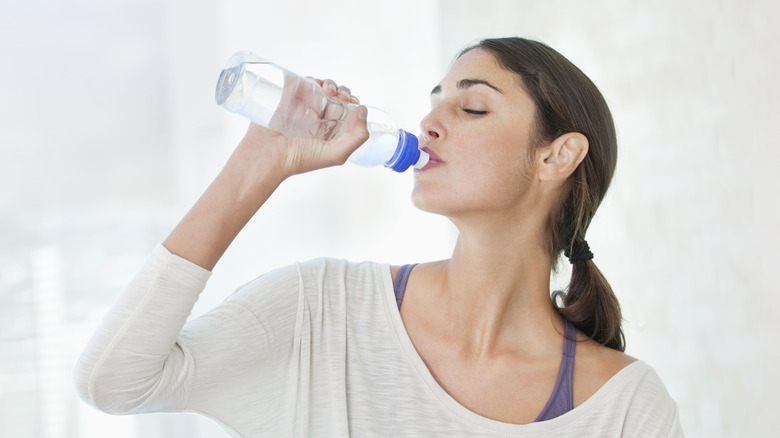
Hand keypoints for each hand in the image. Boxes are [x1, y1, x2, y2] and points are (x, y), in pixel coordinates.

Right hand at [238, 78, 369, 177]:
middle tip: (337, 95)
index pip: (348, 112)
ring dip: (329, 83)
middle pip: (337, 97)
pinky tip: (313, 83)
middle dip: (342, 91)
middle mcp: (318, 120)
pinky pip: (302, 82)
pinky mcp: (288, 99)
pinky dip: (311, 79)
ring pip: (321, 87)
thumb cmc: (299, 159)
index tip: (349, 102)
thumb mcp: (336, 154)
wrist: (267, 155)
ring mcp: (303, 108)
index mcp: (331, 132)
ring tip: (326, 89)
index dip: (352, 103)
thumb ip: (356, 137)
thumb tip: (363, 110)